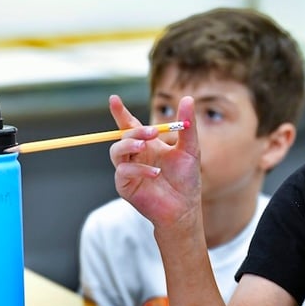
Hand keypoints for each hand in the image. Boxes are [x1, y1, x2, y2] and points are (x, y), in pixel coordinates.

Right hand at [108, 94, 201, 229]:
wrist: (185, 207)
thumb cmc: (187, 179)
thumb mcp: (190, 149)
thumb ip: (187, 126)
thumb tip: (188, 98)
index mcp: (148, 144)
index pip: (130, 124)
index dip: (120, 112)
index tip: (113, 99)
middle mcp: (135, 155)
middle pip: (124, 135)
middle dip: (135, 130)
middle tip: (151, 132)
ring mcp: (128, 170)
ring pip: (116, 151)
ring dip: (129, 145)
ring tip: (145, 145)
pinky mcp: (125, 186)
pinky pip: (124, 172)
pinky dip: (139, 170)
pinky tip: (155, 173)